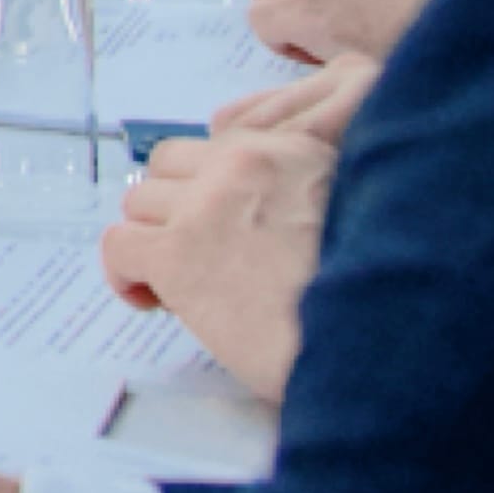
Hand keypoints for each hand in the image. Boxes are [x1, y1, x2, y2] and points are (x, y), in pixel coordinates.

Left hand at [101, 69, 355, 399]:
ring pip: (139, 203)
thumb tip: (258, 223)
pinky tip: (151, 300)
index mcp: (296, 150)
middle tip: (198, 256)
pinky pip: (118, 245)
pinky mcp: (178, 253)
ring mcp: (207, 205)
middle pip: (168, 167)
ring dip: (153, 241)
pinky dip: (125, 273)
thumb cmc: (375, 303)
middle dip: (173, 209)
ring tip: (182, 285)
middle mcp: (247, 163)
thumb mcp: (358, 220)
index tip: (225, 229)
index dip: (210, 189)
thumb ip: (305, 198)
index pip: (218, 146)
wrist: (373, 346)